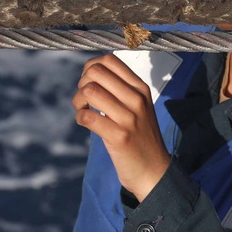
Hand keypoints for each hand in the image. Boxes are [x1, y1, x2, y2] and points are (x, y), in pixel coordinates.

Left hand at [72, 54, 170, 200]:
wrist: (154, 171)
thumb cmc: (140, 137)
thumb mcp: (138, 107)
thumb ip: (120, 89)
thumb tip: (90, 72)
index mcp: (141, 88)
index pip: (110, 60)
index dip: (90, 67)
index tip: (88, 82)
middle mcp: (137, 99)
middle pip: (96, 73)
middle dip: (81, 83)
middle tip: (84, 99)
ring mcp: (129, 118)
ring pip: (90, 91)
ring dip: (78, 101)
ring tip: (82, 110)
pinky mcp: (120, 137)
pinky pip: (88, 117)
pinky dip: (80, 117)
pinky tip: (85, 122)